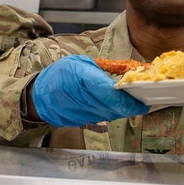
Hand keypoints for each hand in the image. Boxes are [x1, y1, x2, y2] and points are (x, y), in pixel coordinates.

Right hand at [31, 55, 150, 127]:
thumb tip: (128, 72)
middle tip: (144, 104)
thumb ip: (103, 69)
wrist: (39, 95)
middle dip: (129, 107)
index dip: (126, 99)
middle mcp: (79, 97)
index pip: (108, 92)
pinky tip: (118, 109)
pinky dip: (111, 114)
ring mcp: (78, 112)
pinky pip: (101, 118)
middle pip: (111, 107)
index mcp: (79, 77)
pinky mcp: (79, 121)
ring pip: (108, 115)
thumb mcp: (80, 62)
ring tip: (135, 106)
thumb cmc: (61, 74)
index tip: (141, 100)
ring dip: (122, 112)